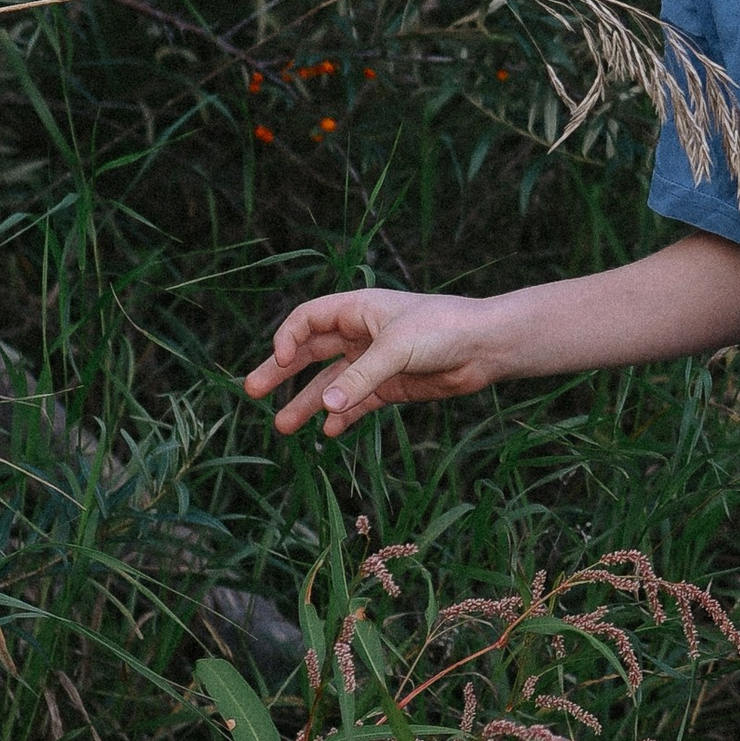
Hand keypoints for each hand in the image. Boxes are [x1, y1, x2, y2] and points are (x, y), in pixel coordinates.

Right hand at [244, 286, 509, 436]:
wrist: (486, 347)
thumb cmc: (443, 329)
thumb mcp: (397, 348)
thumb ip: (362, 378)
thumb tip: (327, 408)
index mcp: (358, 309)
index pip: (308, 319)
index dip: (288, 338)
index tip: (283, 361)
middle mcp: (361, 334)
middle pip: (310, 352)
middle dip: (281, 371)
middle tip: (252, 391)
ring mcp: (374, 362)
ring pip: (332, 384)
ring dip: (308, 402)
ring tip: (282, 426)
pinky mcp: (391, 387)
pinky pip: (358, 403)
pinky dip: (343, 416)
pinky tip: (329, 431)